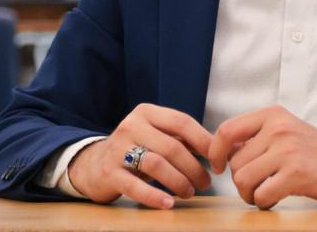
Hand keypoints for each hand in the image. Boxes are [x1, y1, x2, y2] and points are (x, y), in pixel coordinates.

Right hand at [68, 104, 212, 208]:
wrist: (95, 164)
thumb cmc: (138, 149)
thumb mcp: (157, 136)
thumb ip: (183, 138)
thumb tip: (221, 150)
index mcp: (147, 112)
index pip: (182, 122)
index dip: (204, 141)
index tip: (218, 160)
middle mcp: (130, 126)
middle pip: (171, 146)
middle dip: (194, 167)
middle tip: (205, 183)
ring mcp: (117, 149)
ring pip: (156, 164)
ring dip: (179, 181)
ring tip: (190, 192)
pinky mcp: (109, 172)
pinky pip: (135, 186)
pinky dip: (154, 196)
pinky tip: (169, 203)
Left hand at [208, 105, 316, 208]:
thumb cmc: (313, 152)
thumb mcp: (285, 131)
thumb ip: (255, 137)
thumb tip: (221, 151)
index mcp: (273, 115)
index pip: (226, 131)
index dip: (215, 152)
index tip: (219, 166)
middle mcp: (278, 128)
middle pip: (235, 163)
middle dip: (242, 181)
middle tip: (259, 186)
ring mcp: (287, 150)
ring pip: (243, 180)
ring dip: (251, 194)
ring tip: (266, 193)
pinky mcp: (296, 174)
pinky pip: (261, 195)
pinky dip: (264, 203)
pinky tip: (277, 198)